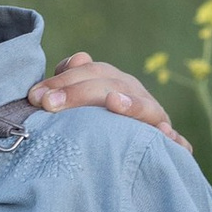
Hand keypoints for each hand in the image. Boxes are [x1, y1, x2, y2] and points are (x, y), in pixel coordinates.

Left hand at [26, 50, 177, 131]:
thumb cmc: (96, 124)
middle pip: (111, 84)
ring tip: (112, 102)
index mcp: (114, 80)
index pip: (90, 70)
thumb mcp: (80, 102)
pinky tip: (164, 134)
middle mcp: (134, 93)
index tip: (35, 96)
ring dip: (130, 104)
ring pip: (144, 106)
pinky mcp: (169, 142)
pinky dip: (172, 138)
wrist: (130, 151)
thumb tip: (78, 59)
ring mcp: (154, 116)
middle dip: (78, 93)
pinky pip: (175, 141)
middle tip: (49, 105)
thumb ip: (72, 80)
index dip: (62, 81)